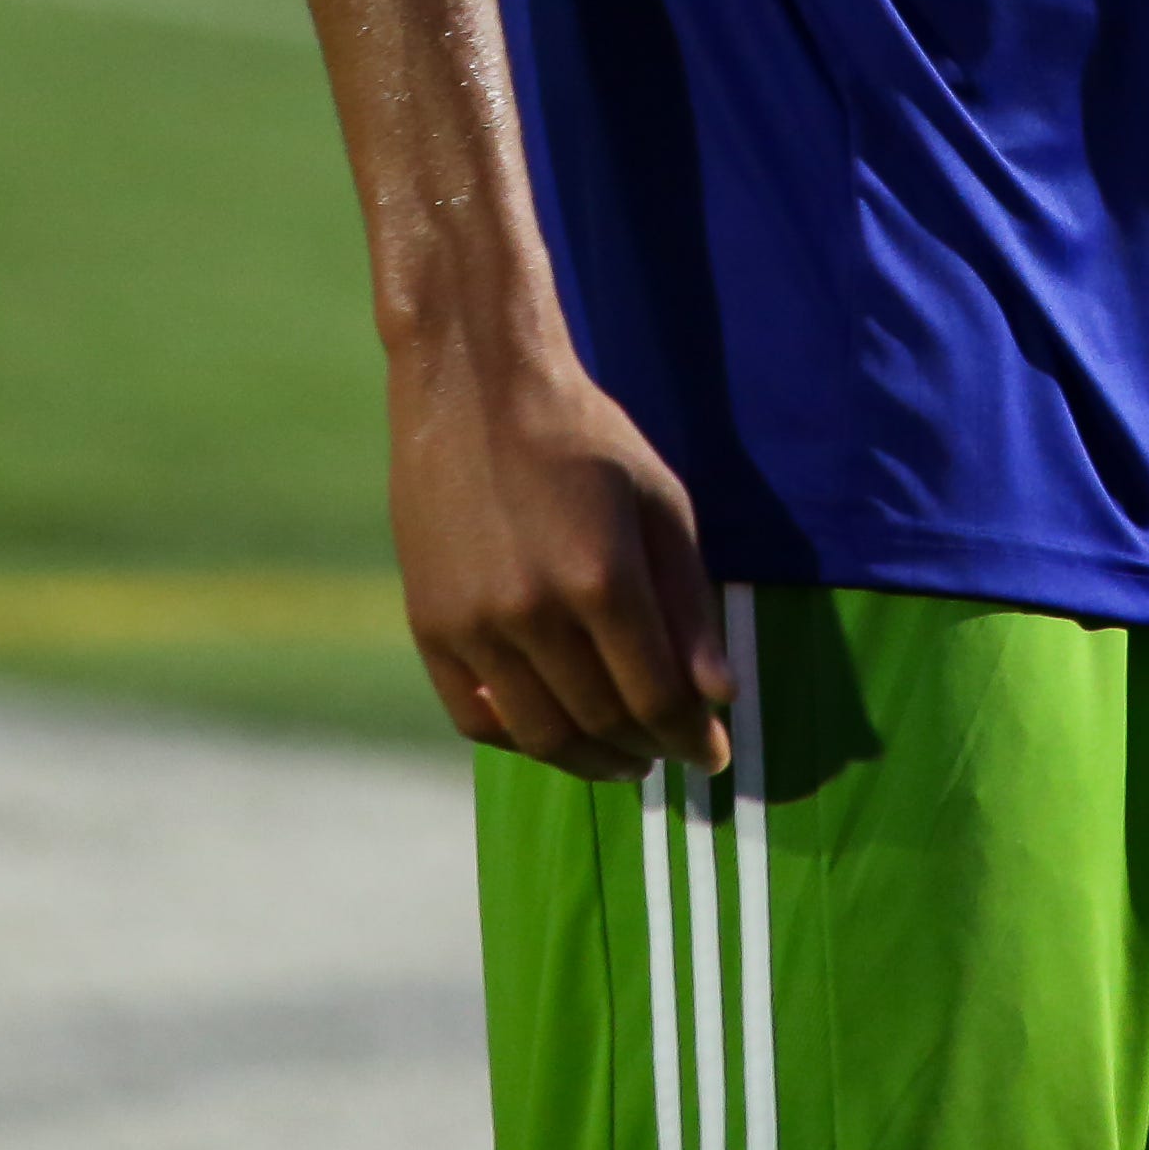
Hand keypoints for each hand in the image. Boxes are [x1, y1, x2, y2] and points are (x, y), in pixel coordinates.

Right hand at [387, 325, 733, 782]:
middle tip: (670, 752)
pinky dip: (521, 740)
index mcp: (602, 577)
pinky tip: (553, 730)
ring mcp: (474, 626)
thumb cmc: (584, 438)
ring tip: (621, 758)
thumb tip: (718, 698)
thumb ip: (689, 605)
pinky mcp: (430, 628)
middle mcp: (533, 613)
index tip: (712, 754)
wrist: (474, 388)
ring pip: (542, 735)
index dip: (691, 737)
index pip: (657, 697)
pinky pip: (476, 718)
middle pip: (603, 722)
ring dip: (591, 761)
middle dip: (649, 749)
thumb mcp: (661, 504)